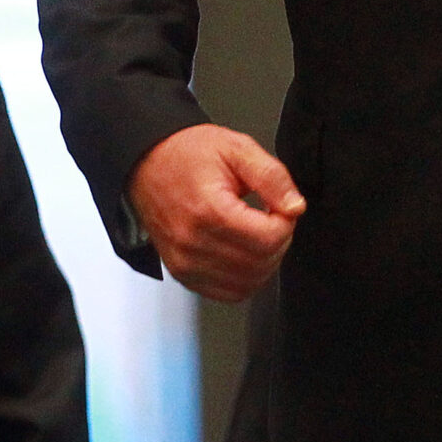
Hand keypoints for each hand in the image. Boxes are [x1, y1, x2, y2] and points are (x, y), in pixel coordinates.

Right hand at [127, 123, 305, 301]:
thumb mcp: (236, 148)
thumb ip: (271, 176)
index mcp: (208, 210)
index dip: (285, 224)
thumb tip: (295, 207)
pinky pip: (227, 293)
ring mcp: (185, 262)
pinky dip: (244, 279)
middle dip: (277, 242)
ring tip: (255, 234)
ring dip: (263, 262)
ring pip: (247, 284)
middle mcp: (192, 242)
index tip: (279, 208)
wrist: (147, 161)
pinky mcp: (182, 273)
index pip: (268, 239)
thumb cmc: (187, 154)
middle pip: (260, 263)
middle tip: (269, 218)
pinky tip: (243, 253)